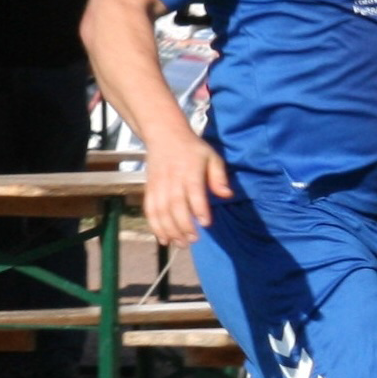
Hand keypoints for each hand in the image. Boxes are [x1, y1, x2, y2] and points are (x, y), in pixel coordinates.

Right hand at [142, 129, 231, 247]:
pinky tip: (163, 239)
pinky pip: (150, 210)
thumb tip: (227, 195)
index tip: (206, 223)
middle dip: (183, 225)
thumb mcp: (211, 156)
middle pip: (175, 204)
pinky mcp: (149, 188)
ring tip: (180, 244)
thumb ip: (219, 177)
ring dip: (169, 229)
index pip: (194, 190)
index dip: (199, 208)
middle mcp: (172, 177)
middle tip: (193, 240)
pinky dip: (155, 226)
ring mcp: (158, 184)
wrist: (164, 134)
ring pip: (160, 210)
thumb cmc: (193, 149)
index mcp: (190, 169)